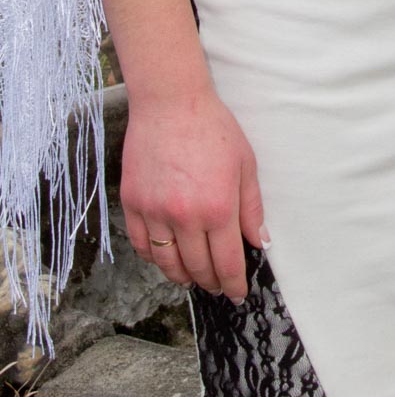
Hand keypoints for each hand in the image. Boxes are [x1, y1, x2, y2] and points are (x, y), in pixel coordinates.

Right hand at [121, 84, 265, 302]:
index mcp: (218, 207)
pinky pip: (142, 245)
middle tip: (218, 285)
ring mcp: (155, 212)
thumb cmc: (213, 128)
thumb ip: (252, 207)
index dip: (234, 284)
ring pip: (167, 263)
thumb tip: (260, 242)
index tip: (237, 294)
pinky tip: (166, 256)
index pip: (227, 263)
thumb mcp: (245, 164)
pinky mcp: (133, 203)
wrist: (171, 103)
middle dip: (211, 282)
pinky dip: (154, 257)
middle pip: (198, 268)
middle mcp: (185, 216)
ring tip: (193, 277)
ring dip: (182, 276)